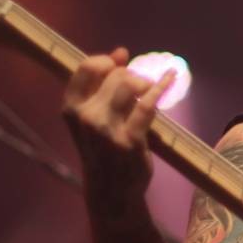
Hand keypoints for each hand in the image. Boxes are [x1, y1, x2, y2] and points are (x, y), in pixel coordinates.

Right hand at [62, 47, 174, 201]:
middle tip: (139, 89)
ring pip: (130, 85)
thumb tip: (121, 51)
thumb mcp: (93, 117)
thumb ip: (103, 85)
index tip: (120, 66)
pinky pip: (148, 104)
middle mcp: (86, 117)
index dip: (107, 62)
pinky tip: (171, 77)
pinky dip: (162, 86)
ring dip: (145, 83)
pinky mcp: (130, 140)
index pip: (87, 68)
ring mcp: (107, 130)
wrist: (110, 190)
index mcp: (71, 109)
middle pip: (116, 75)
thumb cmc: (102, 149)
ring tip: (149, 90)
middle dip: (132, 76)